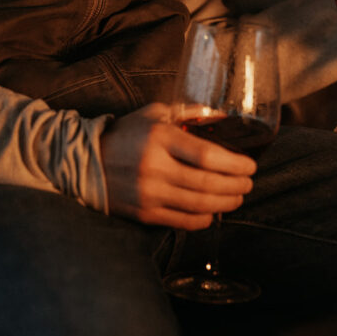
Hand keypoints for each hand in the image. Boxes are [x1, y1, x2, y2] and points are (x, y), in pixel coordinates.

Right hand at [100, 103, 255, 229]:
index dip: (235, 164)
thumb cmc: (126, 134)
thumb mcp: (154, 113)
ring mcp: (148, 193)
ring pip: (199, 205)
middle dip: (236, 185)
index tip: (250, 165)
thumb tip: (222, 116)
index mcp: (160, 137)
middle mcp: (155, 167)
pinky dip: (204, 219)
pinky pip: (182, 222)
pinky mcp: (144, 213)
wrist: (86, 162)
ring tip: (238, 197)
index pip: (207, 155)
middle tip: (249, 183)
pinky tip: (214, 212)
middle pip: (208, 183)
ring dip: (226, 203)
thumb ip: (188, 113)